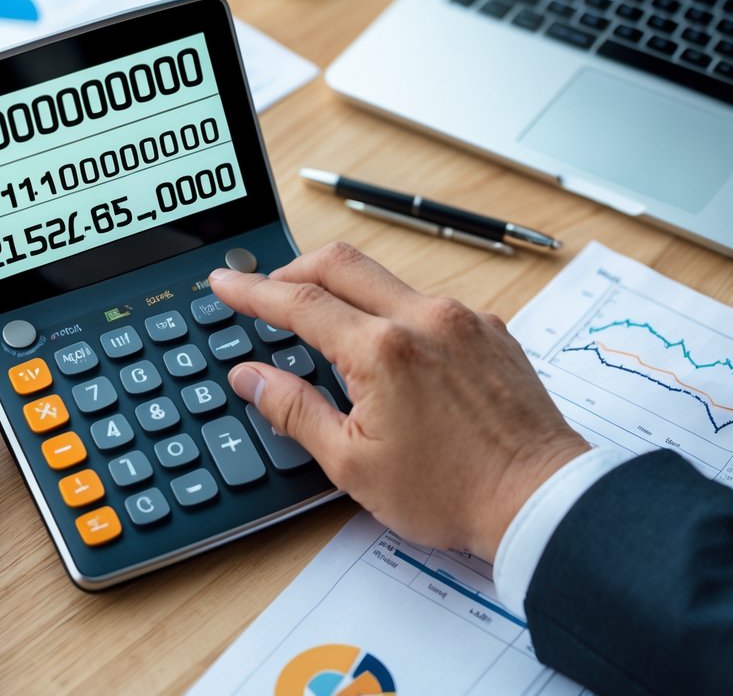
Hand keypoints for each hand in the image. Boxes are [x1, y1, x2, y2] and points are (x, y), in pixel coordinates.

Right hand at [210, 243, 588, 560]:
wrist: (540, 502)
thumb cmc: (452, 493)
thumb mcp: (352, 464)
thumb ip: (294, 409)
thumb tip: (251, 377)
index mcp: (382, 350)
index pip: (298, 303)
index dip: (252, 290)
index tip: (226, 282)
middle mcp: (424, 319)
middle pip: (340, 264)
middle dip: (293, 270)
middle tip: (267, 290)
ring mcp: (463, 319)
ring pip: (386, 280)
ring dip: (346, 291)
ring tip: (327, 329)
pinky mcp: (490, 330)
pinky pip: (427, 303)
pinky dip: (392, 312)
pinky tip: (389, 349)